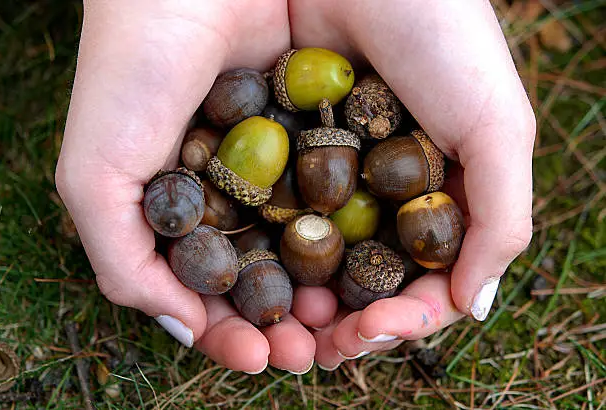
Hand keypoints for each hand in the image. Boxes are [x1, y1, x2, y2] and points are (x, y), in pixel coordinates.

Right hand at [56, 0, 322, 373]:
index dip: (228, 330)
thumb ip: (123, 259)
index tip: (255, 359)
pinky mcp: (320, 135)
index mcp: (182, 212)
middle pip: (263, 276)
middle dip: (283, 323)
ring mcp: (279, 168)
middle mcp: (232, 195)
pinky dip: (351, 239)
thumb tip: (181, 326)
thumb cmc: (130, 72)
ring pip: (305, 248)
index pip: (208, 289)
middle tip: (306, 356)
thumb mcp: (98, 174)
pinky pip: (340, 199)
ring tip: (337, 328)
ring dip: (323, 294)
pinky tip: (364, 269)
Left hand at [288, 0, 534, 368]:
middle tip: (321, 348)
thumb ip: (501, 218)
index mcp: (440, 196)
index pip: (426, 279)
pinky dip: (269, 255)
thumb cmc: (443, 35)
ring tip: (286, 333)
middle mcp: (387, 194)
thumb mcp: (497, 124)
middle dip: (348, 323)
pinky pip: (275, 216)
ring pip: (320, 261)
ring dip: (305, 305)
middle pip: (368, 279)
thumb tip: (475, 306)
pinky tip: (258, 278)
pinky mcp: (287, 155)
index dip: (404, 318)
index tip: (372, 333)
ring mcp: (335, 178)